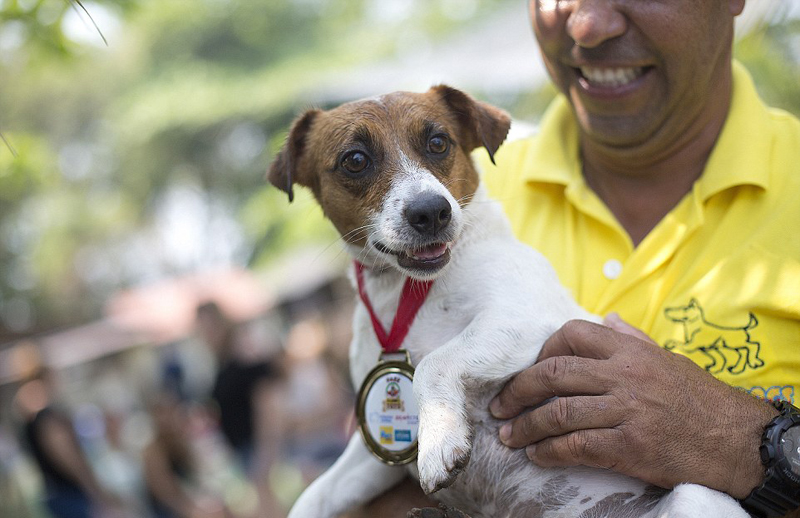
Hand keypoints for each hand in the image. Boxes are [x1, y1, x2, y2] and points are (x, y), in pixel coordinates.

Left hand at [489, 317, 776, 498]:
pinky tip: (537, 456)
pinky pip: (577, 447)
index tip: (529, 370)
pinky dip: (549, 452)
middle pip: (553, 373)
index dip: (541, 351)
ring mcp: (626, 411)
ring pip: (558, 412)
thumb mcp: (667, 359)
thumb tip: (605, 317)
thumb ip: (632, 338)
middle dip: (517, 390)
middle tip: (499, 406)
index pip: (571, 334)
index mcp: (631, 351)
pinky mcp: (630, 447)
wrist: (739, 442)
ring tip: (509, 436)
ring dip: (525, 426)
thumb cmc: (700, 399)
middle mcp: (625, 376)